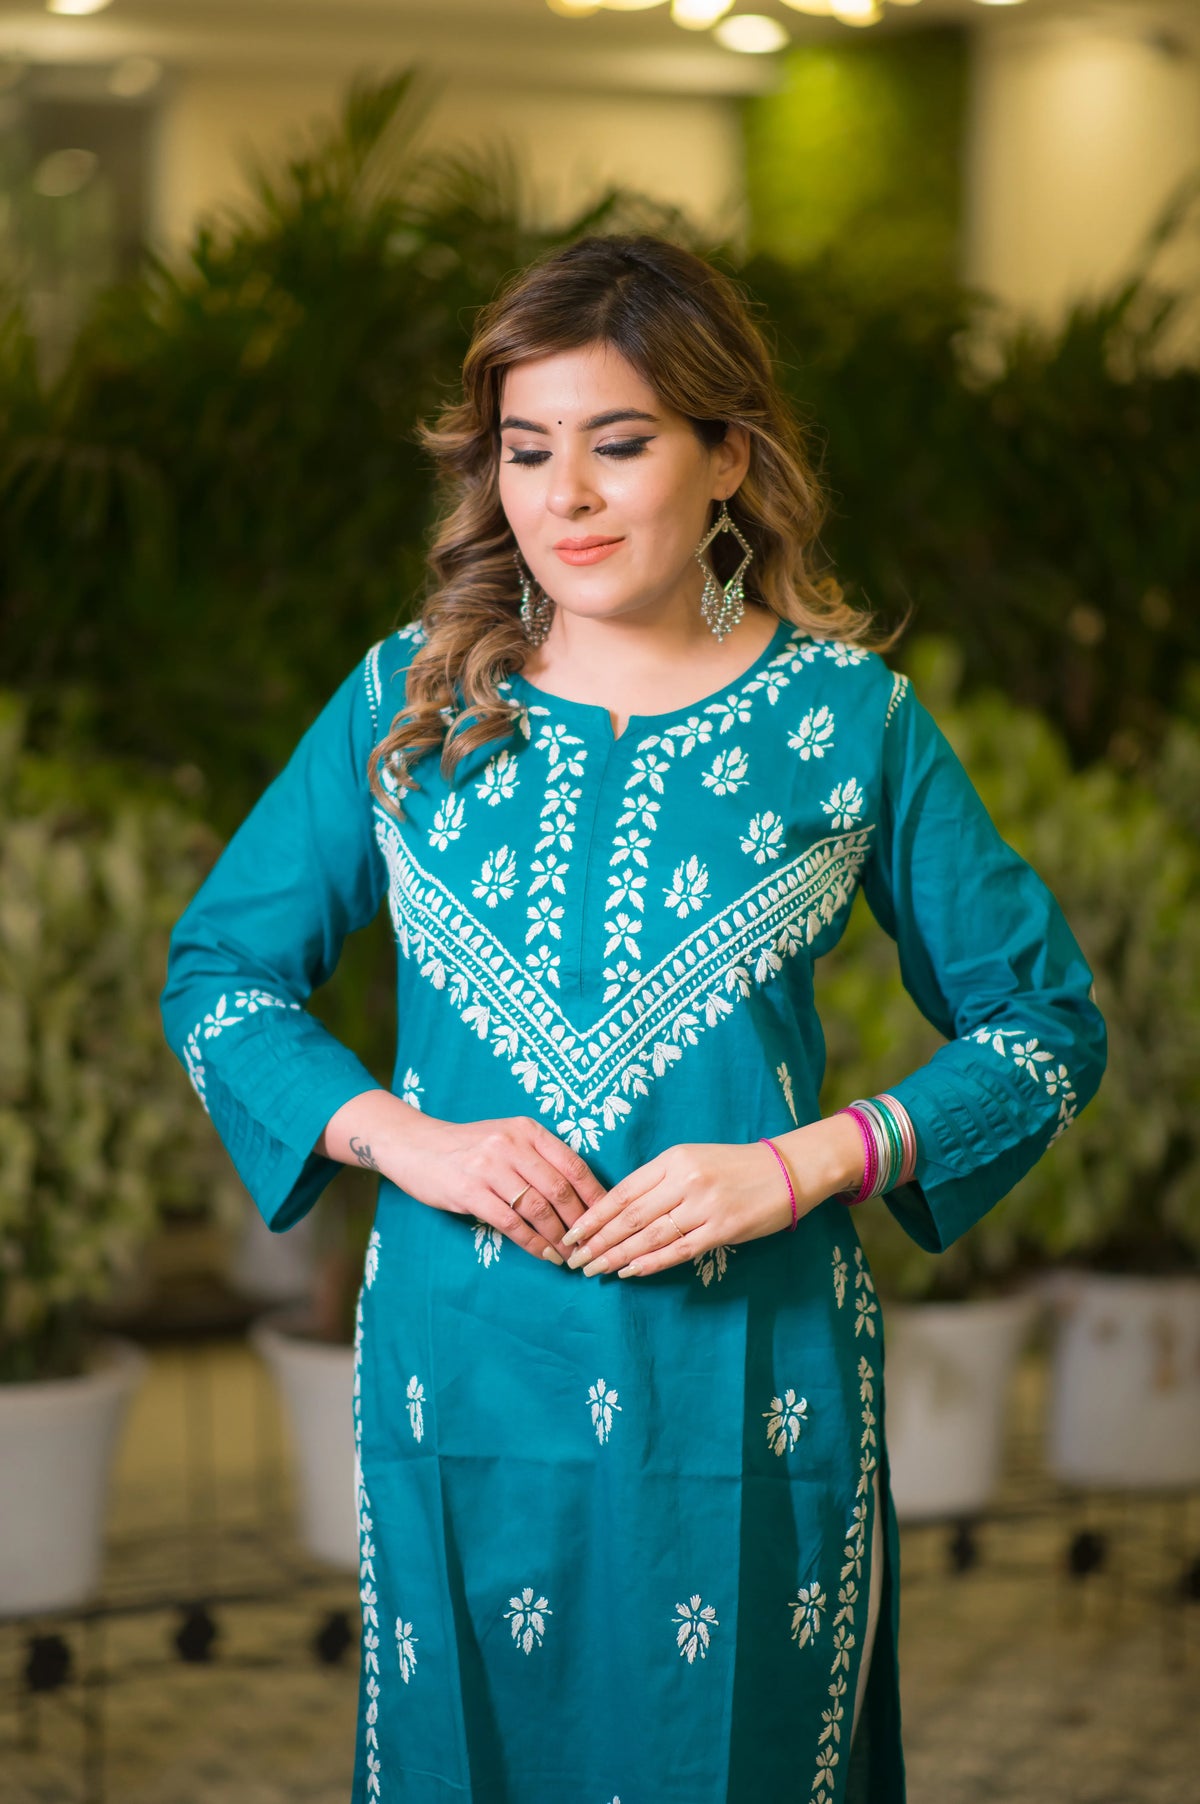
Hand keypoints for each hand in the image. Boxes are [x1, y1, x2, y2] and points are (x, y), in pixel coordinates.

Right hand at [318, 1093, 606, 1265]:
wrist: (416, 1146)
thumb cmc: (468, 1148)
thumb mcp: (507, 1139)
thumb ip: (539, 1158)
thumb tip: (582, 1195)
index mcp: (527, 1130)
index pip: (574, 1164)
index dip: (595, 1195)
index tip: (609, 1219)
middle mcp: (512, 1144)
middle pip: (560, 1189)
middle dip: (581, 1222)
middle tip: (593, 1245)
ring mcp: (490, 1167)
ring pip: (538, 1208)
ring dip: (559, 1237)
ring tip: (571, 1256)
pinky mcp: (470, 1190)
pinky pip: (511, 1222)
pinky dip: (533, 1242)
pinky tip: (545, 1254)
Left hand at [560, 1120, 856, 1278]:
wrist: (789, 1169)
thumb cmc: (735, 1166)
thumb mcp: (693, 1159)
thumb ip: (659, 1180)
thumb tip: (619, 1210)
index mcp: (673, 1158)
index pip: (623, 1191)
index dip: (594, 1215)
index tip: (571, 1233)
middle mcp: (685, 1180)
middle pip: (630, 1216)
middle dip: (598, 1240)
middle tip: (573, 1260)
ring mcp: (705, 1205)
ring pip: (650, 1235)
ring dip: (618, 1256)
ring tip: (594, 1270)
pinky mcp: (724, 1229)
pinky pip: (680, 1250)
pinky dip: (652, 1263)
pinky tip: (630, 1272)